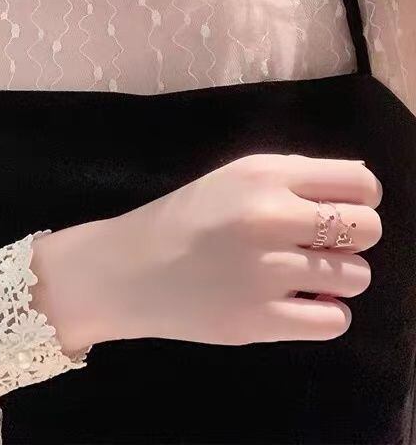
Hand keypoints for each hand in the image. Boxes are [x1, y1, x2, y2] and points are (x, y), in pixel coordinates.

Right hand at [31, 154, 381, 353]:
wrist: (127, 269)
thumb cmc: (183, 218)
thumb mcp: (232, 176)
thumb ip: (292, 176)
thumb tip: (361, 189)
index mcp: (264, 175)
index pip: (361, 183)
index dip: (359, 199)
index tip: (337, 210)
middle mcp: (270, 217)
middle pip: (368, 228)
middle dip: (352, 238)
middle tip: (318, 245)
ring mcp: (267, 271)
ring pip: (358, 277)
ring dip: (335, 278)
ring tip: (298, 275)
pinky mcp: (261, 320)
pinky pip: (336, 320)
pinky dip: (322, 313)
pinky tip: (294, 302)